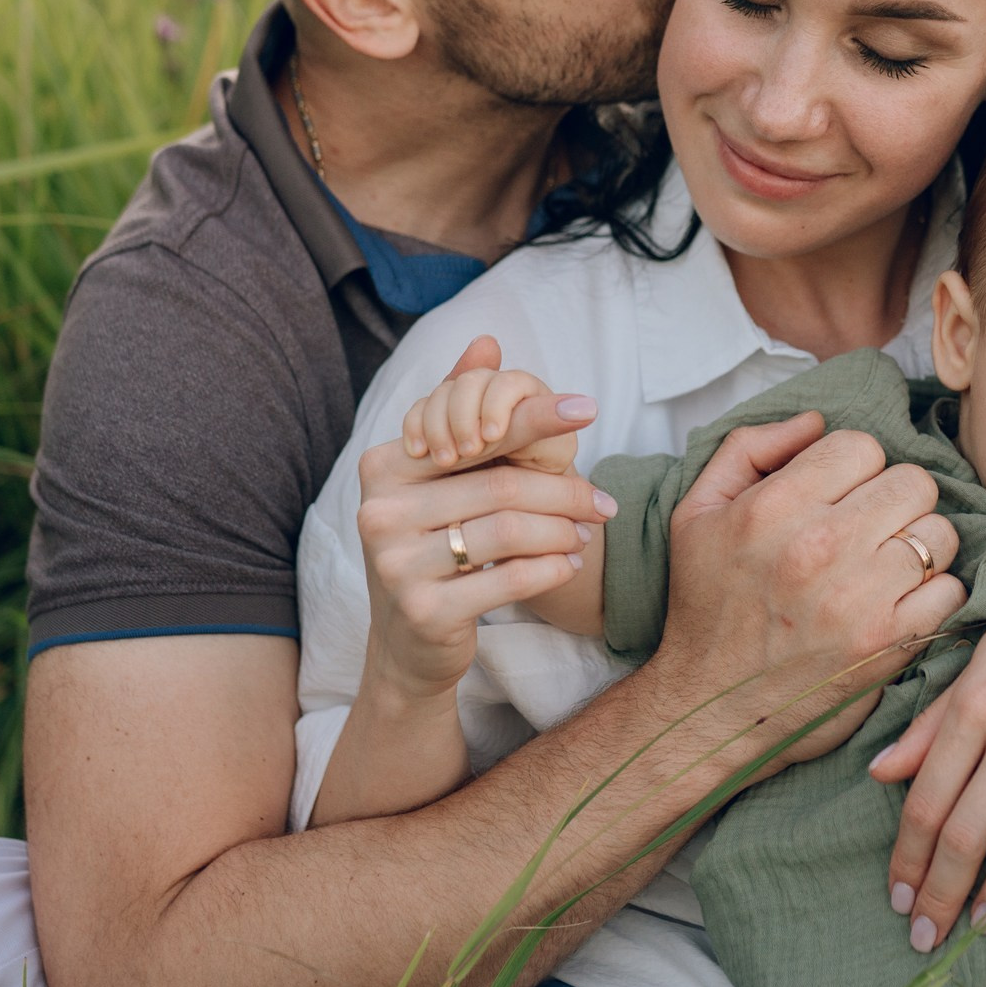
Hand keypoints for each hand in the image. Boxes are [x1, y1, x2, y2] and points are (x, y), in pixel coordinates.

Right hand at [355, 336, 608, 699]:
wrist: (408, 645)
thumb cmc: (433, 548)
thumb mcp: (440, 481)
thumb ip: (461, 411)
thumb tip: (488, 341)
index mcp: (384, 467)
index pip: (475, 435)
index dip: (535, 419)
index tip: (588, 408)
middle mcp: (380, 512)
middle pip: (500, 487)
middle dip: (564, 493)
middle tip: (605, 503)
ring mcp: (396, 565)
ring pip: (509, 532)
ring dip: (563, 532)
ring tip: (587, 534)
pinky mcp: (424, 611)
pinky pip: (508, 579)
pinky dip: (550, 569)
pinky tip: (568, 564)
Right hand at [653, 415, 966, 771]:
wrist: (710, 708)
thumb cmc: (706, 607)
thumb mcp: (696, 513)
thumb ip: (749, 448)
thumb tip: (815, 420)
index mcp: (772, 507)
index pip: (861, 446)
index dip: (852, 467)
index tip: (838, 495)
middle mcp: (820, 547)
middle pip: (912, 482)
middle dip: (893, 499)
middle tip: (869, 528)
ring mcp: (860, 598)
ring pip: (938, 533)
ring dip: (916, 545)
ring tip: (883, 565)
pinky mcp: (890, 644)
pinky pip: (950, 589)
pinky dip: (931, 594)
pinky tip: (896, 602)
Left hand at [868, 546, 985, 951]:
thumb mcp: (983, 659)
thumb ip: (932, 720)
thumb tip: (878, 772)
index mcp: (976, 704)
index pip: (925, 801)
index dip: (906, 859)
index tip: (896, 898)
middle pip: (966, 837)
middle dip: (938, 897)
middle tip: (924, 939)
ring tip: (981, 926)